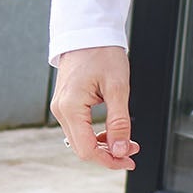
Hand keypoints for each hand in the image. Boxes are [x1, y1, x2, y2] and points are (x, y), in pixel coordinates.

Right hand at [50, 45, 139, 168]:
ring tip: (126, 142)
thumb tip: (120, 149)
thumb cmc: (101, 52)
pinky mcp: (66, 103)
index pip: (87, 149)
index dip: (109, 160)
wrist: (88, 32)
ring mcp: (61, 107)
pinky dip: (96, 134)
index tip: (128, 160)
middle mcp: (60, 109)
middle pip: (82, 148)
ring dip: (104, 145)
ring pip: (80, 139)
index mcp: (70, 107)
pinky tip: (112, 132)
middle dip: (108, 154)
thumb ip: (119, 122)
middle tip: (132, 151)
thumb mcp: (117, 88)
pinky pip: (79, 128)